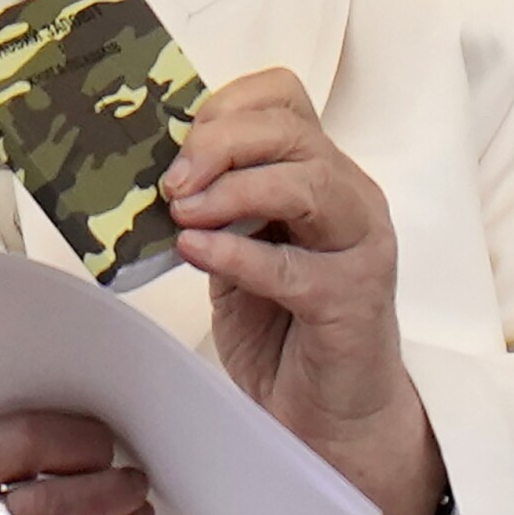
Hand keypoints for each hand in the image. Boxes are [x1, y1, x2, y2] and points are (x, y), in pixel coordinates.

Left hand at [163, 68, 446, 514]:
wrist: (326, 416)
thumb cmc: (283, 333)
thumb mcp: (237, 255)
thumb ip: (213, 212)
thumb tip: (155, 178)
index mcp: (321, 176)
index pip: (285, 98)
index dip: (226, 108)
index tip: (178, 142)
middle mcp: (350, 199)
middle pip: (292, 130)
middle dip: (219, 144)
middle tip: (170, 183)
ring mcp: (358, 248)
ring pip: (307, 182)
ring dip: (233, 189)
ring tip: (182, 213)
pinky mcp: (350, 302)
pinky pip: (292, 265)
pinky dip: (237, 252)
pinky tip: (195, 251)